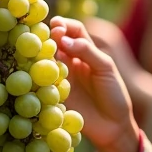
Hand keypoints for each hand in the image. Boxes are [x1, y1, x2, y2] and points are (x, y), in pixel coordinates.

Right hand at [50, 17, 138, 151]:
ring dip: (42, 54)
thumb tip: (63, 40)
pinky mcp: (53, 94)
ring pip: (46, 60)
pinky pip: (41, 80)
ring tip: (42, 53)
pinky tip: (37, 73)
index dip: (65, 25)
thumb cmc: (114, 93)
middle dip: (50, 36)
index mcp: (85, 51)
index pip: (73, 30)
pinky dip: (37, 74)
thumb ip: (87, 52)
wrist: (113, 126)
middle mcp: (70, 61)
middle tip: (49, 36)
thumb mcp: (105, 68)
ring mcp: (60, 77)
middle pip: (56, 42)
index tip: (57, 25)